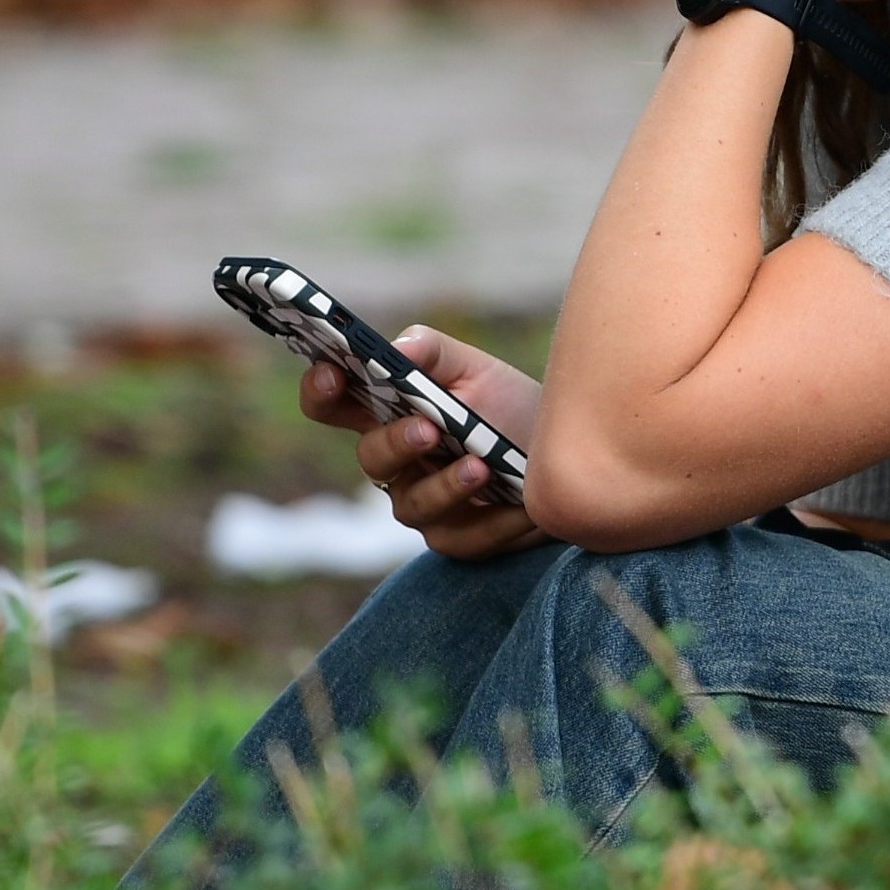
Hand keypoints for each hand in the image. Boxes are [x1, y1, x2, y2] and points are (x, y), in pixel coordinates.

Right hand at [298, 325, 549, 561]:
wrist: (568, 451)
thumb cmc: (511, 407)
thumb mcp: (478, 369)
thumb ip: (433, 352)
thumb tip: (397, 350)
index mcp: (390, 415)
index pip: (335, 405)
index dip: (321, 391)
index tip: (331, 372)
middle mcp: (398, 464)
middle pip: (371, 458)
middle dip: (396, 442)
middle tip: (428, 428)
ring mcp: (424, 504)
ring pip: (413, 506)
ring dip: (445, 486)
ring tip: (480, 466)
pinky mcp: (459, 539)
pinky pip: (465, 538)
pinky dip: (495, 519)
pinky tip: (520, 502)